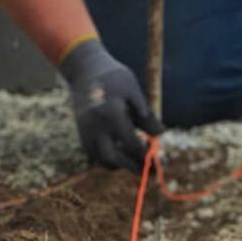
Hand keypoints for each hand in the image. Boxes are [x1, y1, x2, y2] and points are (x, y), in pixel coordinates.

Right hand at [59, 37, 160, 170]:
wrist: (84, 70)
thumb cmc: (114, 78)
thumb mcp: (134, 90)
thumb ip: (146, 115)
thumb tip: (160, 134)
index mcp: (111, 113)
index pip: (130, 143)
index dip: (145, 154)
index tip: (156, 159)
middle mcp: (95, 125)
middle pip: (111, 158)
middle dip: (131, 166)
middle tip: (147, 170)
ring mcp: (85, 131)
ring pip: (101, 159)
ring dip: (119, 164)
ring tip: (135, 159)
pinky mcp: (81, 134)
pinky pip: (94, 154)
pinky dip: (108, 158)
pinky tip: (122, 151)